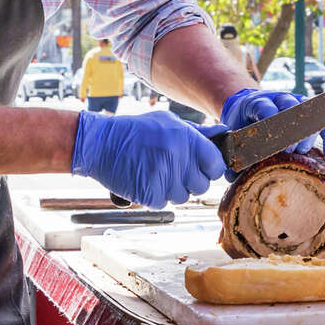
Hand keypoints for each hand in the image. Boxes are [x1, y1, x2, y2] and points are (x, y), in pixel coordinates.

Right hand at [71, 110, 227, 209]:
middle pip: (202, 186)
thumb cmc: (137, 131)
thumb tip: (223, 134)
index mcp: (186, 139)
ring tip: (156, 172)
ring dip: (172, 189)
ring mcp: (164, 178)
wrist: (101, 143)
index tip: (201, 167)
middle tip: (173, 170)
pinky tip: (145, 179)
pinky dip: (155, 196)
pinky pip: (163, 203)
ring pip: (183, 197)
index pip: (216, 166)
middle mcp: (178, 158)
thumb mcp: (168, 121)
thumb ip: (197, 132)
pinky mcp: (149, 194)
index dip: (210, 169)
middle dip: (191, 181)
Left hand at [220, 88, 324, 164]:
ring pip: (309, 114)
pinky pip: (323, 123)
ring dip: (307, 135)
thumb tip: (231, 177)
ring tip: (302, 153)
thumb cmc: (242, 125)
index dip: (271, 120)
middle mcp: (279, 99)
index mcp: (258, 102)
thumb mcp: (234, 133)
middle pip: (291, 109)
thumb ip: (233, 152)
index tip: (274, 140)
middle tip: (289, 151)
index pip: (266, 106)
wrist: (248, 109)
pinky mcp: (308, 114)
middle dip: (292, 131)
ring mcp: (296, 103)